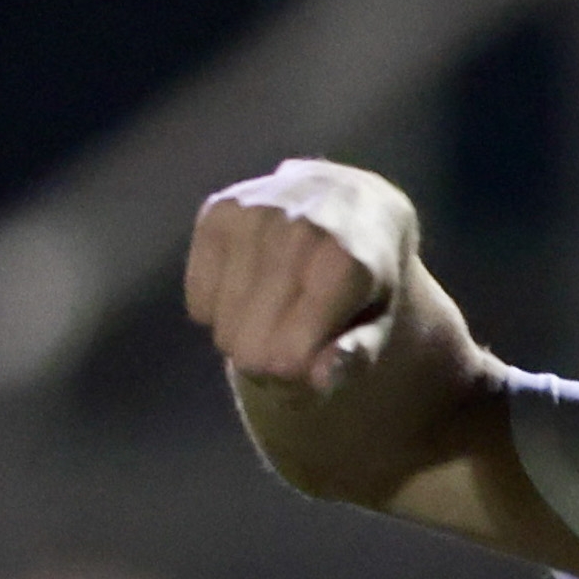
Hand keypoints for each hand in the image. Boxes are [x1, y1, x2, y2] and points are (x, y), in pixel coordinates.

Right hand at [184, 161, 418, 389]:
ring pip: (222, 328)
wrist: (346, 199)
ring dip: (243, 336)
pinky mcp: (219, 210)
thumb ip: (357, 356)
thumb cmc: (365, 275)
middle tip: (289, 343)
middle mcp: (299, 231)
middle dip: (267, 364)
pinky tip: (248, 286)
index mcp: (345, 265)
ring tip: (272, 314)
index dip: (296, 377)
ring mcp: (254, 215)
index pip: (288, 358)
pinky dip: (218, 308)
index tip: (311, 364)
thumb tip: (320, 379)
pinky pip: (199, 300)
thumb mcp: (379, 320)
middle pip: (250, 349)